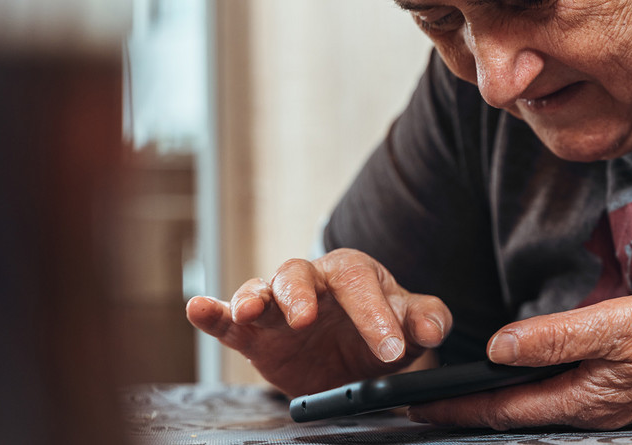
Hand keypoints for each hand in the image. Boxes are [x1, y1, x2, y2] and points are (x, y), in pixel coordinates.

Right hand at [186, 248, 452, 396]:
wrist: (355, 358)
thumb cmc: (382, 328)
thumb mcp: (409, 327)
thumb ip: (426, 320)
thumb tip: (434, 328)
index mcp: (354, 273)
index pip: (360, 282)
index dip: (374, 313)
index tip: (390, 347)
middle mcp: (313, 282)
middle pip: (300, 274)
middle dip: (301, 294)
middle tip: (307, 319)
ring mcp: (280, 306)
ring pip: (263, 289)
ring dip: (253, 297)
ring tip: (249, 310)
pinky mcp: (255, 334)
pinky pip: (228, 320)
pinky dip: (212, 312)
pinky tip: (198, 309)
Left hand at [408, 291, 631, 429]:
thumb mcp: (618, 326)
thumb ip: (556, 337)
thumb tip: (499, 347)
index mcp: (584, 400)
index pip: (503, 411)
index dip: (456, 411)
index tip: (414, 408)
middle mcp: (592, 411)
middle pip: (516, 415)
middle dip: (469, 411)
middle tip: (426, 403)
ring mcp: (610, 405)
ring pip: (539, 406)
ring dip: (498, 401)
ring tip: (464, 390)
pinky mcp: (625, 392)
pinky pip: (564, 393)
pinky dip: (533, 387)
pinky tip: (529, 373)